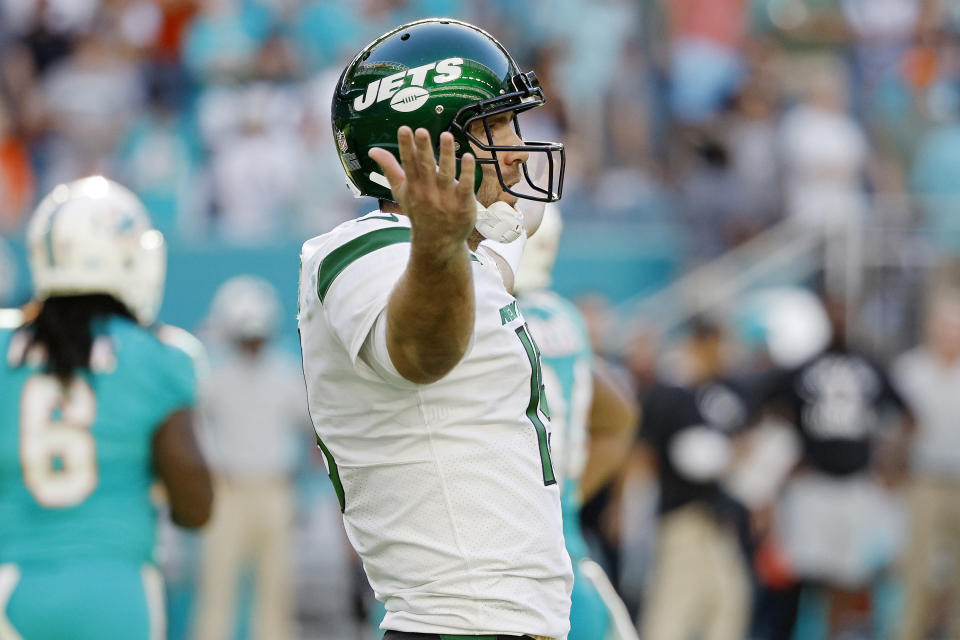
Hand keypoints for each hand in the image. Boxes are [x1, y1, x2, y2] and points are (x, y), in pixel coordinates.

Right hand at [369, 127, 476, 254]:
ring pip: (447, 173)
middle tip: (422, 130)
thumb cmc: (419, 211)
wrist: (437, 242)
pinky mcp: (463, 204)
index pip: (408, 164)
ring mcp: (446, 198)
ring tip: (446, 135)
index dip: (406, 146)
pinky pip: (466, 186)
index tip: (404, 129)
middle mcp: (428, 192)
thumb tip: (373, 150)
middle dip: (424, 149)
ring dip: (446, 155)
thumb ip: (390, 168)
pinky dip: (468, 172)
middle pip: (426, 167)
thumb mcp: (401, 191)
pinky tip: (468, 157)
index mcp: (413, 186)